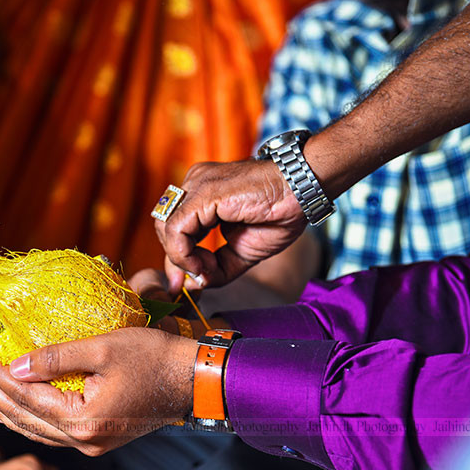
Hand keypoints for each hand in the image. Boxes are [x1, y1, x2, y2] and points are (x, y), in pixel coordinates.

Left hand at [0, 327, 195, 455]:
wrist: (196, 382)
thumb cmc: (156, 357)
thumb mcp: (104, 347)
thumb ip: (56, 358)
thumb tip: (14, 365)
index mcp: (83, 421)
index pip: (24, 398)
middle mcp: (83, 442)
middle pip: (22, 418)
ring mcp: (91, 445)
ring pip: (33, 430)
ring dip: (0, 410)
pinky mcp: (97, 439)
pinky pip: (50, 432)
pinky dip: (25, 419)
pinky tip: (9, 410)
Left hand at [154, 159, 306, 293]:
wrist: (304, 189)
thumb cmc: (279, 213)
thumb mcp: (241, 252)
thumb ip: (215, 268)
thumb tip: (192, 285)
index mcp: (201, 193)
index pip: (174, 229)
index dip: (178, 259)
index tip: (191, 282)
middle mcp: (194, 184)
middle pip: (165, 229)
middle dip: (177, 260)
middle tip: (199, 278)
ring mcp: (196, 185)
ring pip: (166, 228)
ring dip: (181, 258)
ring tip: (206, 270)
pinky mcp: (203, 193)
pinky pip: (177, 229)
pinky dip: (184, 254)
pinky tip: (203, 265)